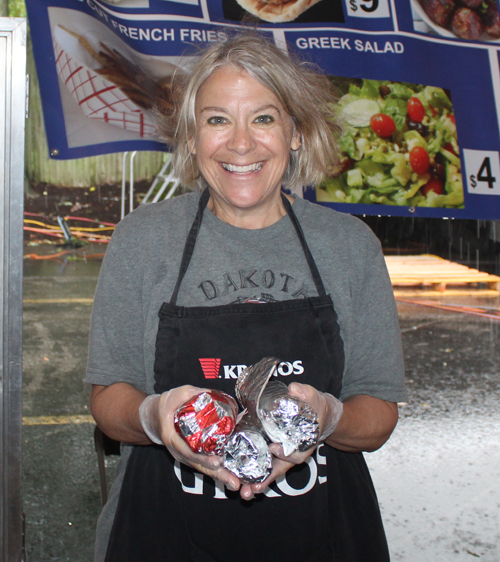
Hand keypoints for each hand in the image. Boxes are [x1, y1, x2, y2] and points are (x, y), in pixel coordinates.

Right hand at [140, 386, 241, 492]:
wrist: (154, 416)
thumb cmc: (166, 405)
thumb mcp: (179, 394)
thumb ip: (195, 393)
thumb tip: (213, 394)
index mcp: (172, 438)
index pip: (187, 451)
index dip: (202, 458)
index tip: (217, 461)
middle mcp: (177, 451)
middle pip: (197, 465)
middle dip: (215, 474)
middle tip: (232, 480)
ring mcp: (183, 456)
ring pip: (201, 469)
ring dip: (218, 477)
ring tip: (235, 483)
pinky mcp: (190, 456)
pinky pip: (202, 465)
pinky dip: (215, 472)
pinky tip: (230, 477)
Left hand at [239, 382, 342, 500]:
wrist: (318, 412)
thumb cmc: (315, 406)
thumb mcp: (313, 397)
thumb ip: (304, 393)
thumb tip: (294, 388)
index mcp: (305, 443)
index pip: (297, 453)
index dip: (286, 453)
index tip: (274, 448)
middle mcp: (294, 453)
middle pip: (281, 469)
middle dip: (267, 479)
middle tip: (253, 487)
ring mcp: (283, 455)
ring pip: (271, 472)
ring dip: (258, 482)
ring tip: (245, 493)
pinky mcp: (273, 452)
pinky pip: (265, 466)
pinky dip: (255, 475)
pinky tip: (242, 484)